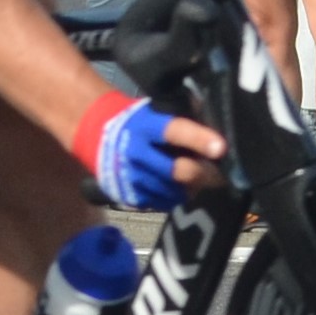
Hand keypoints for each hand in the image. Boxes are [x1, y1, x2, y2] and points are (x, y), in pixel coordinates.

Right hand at [72, 92, 226, 206]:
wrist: (94, 134)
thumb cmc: (133, 121)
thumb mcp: (152, 112)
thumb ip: (180, 119)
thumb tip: (216, 123)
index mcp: (144, 125)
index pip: (175, 131)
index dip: (198, 139)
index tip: (221, 148)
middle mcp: (134, 151)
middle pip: (176, 170)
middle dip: (201, 174)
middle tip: (217, 174)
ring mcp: (128, 176)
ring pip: (171, 191)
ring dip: (188, 188)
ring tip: (196, 181)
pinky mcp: (125, 194)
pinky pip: (159, 203)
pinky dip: (172, 197)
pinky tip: (175, 189)